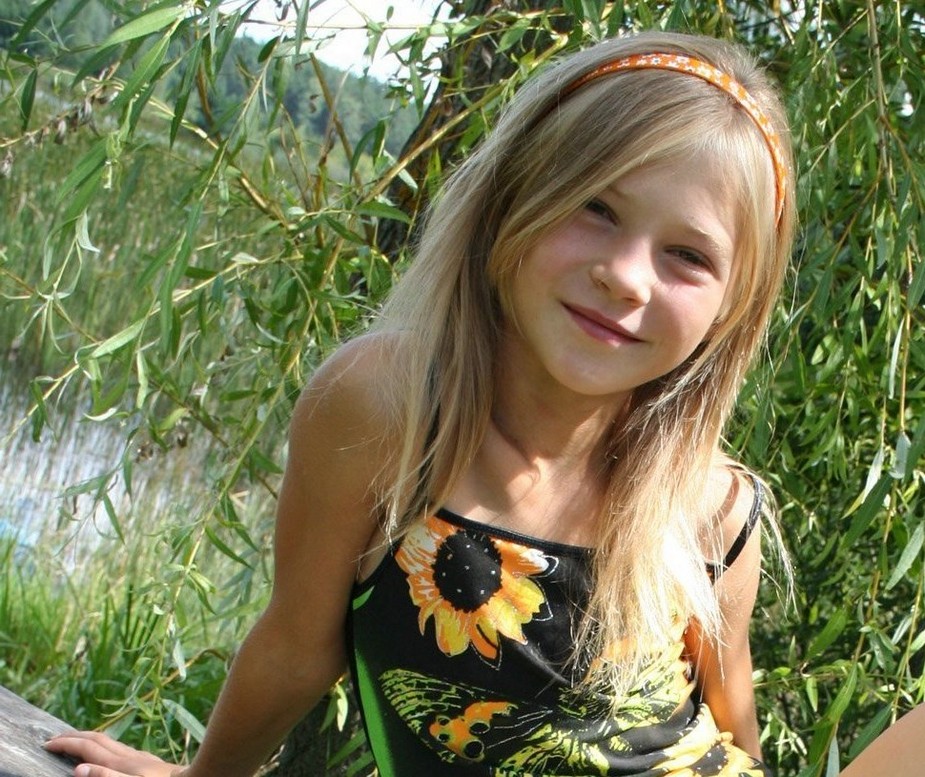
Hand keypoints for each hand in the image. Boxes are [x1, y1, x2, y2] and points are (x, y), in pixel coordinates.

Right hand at [44, 731, 184, 776]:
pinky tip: (109, 752)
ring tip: (76, 741)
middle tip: (54, 738)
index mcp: (119, 762)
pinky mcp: (147, 761)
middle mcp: (128, 755)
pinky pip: (120, 748)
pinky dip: (105, 745)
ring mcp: (138, 756)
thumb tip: (78, 769)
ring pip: (109, 741)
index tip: (47, 744)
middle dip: (74, 736)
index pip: (87, 747)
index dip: (66, 744)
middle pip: (96, 739)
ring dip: (89, 738)